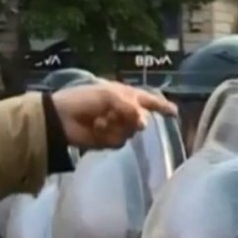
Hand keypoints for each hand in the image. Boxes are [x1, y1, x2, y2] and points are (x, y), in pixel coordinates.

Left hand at [51, 81, 177, 148]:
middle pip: (142, 120)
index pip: (149, 101)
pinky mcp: (109, 141)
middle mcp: (125, 112)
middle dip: (129, 117)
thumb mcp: (109, 96)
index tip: (174, 113)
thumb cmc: (84, 99)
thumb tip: (144, 124)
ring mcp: (117, 127)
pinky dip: (107, 135)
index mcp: (126, 96)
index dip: (162, 106)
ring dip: (114, 126)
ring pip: (130, 132)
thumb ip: (130, 108)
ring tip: (99, 120)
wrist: (62, 117)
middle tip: (113, 113)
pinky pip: (119, 141)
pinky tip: (95, 129)